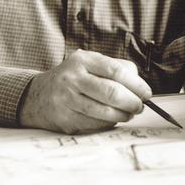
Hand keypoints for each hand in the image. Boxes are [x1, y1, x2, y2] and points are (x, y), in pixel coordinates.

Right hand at [18, 49, 151, 133]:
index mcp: (82, 60)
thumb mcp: (88, 63)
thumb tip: (139, 85)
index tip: (146, 93)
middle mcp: (72, 77)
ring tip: (128, 113)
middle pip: (111, 93)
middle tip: (139, 106)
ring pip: (105, 112)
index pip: (115, 71)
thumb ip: (114, 68)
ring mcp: (67, 99)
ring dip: (123, 115)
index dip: (136, 84)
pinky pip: (95, 124)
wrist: (38, 95)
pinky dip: (109, 124)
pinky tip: (111, 119)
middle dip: (132, 102)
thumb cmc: (72, 78)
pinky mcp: (65, 118)